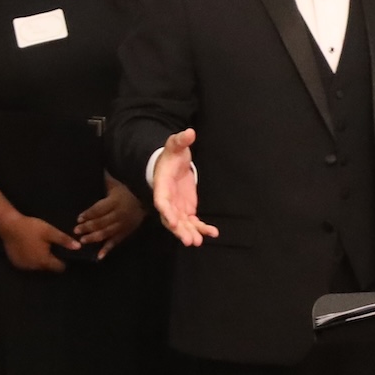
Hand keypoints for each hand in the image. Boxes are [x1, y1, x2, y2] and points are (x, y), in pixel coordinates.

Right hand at [0, 213, 77, 272]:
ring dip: (39, 260)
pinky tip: (29, 249)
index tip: (61, 253)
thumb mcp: (49, 231)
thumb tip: (78, 247)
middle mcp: (34, 267)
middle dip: (50, 260)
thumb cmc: (31, 228)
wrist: (9, 225)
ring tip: (38, 247)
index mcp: (44, 260)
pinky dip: (29, 260)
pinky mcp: (16, 263)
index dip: (62, 261)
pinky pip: (27, 264)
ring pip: (37, 266)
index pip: (59, 268)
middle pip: (47, 267)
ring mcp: (24, 266)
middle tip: (49, 247)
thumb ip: (63, 240)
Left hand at [75, 179, 147, 259]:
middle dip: (88, 227)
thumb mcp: (116, 183)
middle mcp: (119, 214)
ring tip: (83, 241)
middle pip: (102, 222)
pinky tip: (99, 256)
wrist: (147, 199)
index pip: (99, 209)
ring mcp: (123, 225)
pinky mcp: (127, 232)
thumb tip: (94, 168)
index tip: (78, 219)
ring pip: (107, 233)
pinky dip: (108, 249)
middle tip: (76, 231)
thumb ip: (104, 178)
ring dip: (94, 237)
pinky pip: (116, 241)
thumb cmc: (128, 190)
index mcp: (115, 201)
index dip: (89, 214)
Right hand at [150, 130, 216, 245]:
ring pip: (182, 224)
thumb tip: (189, 132)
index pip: (161, 201)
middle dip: (179, 230)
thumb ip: (180, 140)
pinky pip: (193, 222)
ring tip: (198, 242)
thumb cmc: (172, 155)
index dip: (166, 212)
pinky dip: (202, 228)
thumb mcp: (175, 145)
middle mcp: (167, 200)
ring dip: (190, 233)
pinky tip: (213, 233)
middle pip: (171, 219)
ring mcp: (177, 207)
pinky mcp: (186, 210)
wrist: (172, 164)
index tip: (173, 221)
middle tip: (189, 240)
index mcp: (162, 186)